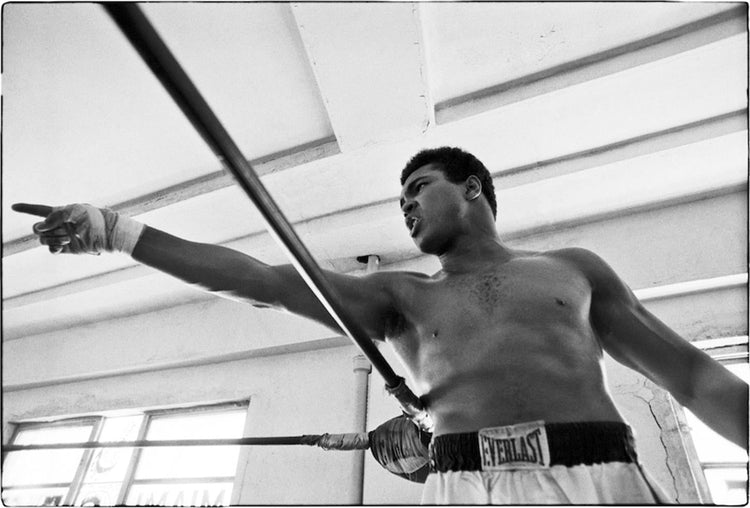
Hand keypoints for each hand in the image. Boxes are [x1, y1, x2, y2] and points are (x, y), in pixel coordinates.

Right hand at [13, 203, 143, 254]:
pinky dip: (54, 246)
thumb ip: (56, 215)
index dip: (26, 208)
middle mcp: (58, 225)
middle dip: (45, 229)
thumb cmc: (95, 219)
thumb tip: (40, 227)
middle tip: (62, 229)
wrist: (108, 234)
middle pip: (37, 228)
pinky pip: (51, 249)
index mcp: (60, 212)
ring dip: (53, 238)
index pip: (39, 210)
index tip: (13, 207)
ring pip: (43, 239)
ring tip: (69, 237)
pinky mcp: (67, 248)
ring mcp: (61, 236)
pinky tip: (64, 244)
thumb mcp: (76, 210)